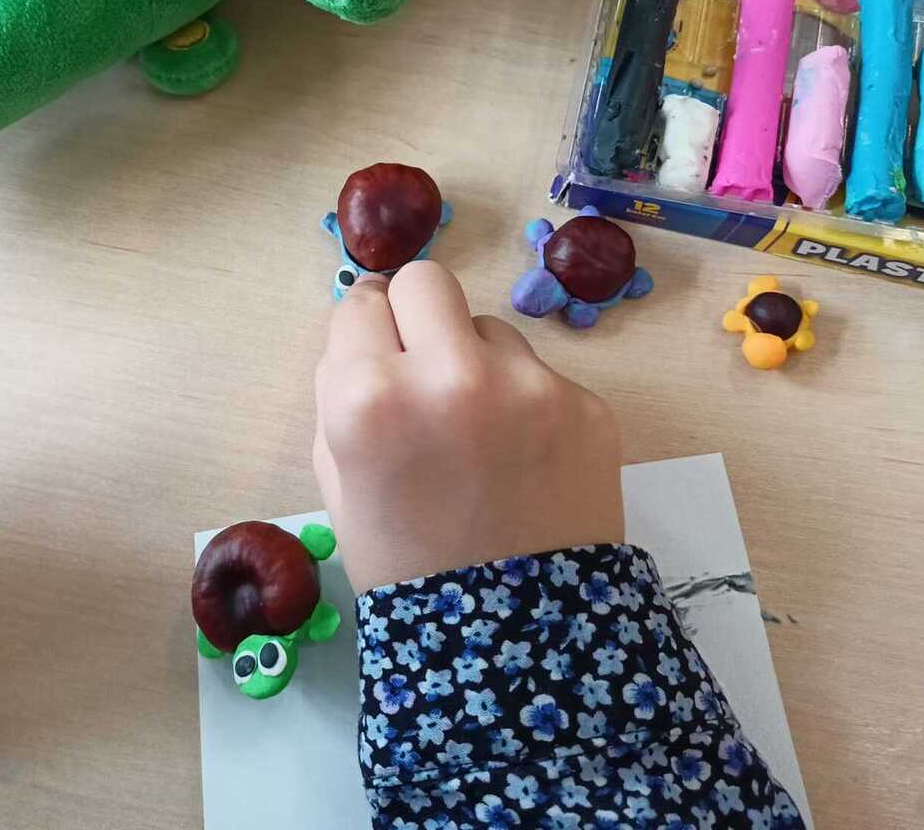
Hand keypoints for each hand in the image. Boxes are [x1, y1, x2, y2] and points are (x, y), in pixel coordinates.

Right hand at [314, 262, 623, 592]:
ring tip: (481, 434)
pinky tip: (525, 460)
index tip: (376, 355)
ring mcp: (525, 386)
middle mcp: (447, 375)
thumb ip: (340, 399)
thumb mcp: (338, 486)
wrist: (515, 643)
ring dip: (476, 361)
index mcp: (368, 398)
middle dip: (418, 315)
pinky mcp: (585, 405)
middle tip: (423, 363)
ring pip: (489, 326)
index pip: (361, 303)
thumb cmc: (406, 568)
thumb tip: (366, 336)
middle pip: (427, 280)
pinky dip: (526, 404)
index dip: (366, 332)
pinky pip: (540, 374)